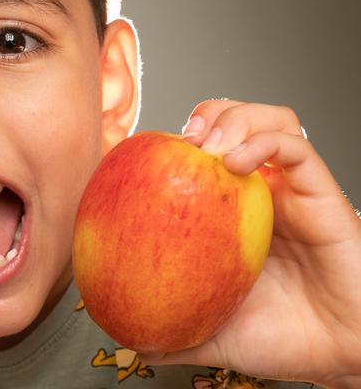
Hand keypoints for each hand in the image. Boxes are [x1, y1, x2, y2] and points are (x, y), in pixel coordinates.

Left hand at [139, 99, 360, 388]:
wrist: (338, 355)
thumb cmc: (282, 338)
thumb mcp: (212, 331)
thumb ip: (174, 332)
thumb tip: (131, 342)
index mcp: (235, 212)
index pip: (208, 151)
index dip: (180, 142)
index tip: (152, 158)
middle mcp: (264, 191)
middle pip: (238, 121)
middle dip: (209, 115)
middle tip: (184, 139)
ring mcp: (293, 189)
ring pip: (270, 120)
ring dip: (235, 119)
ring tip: (208, 144)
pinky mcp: (322, 193)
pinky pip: (297, 148)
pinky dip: (264, 141)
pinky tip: (236, 160)